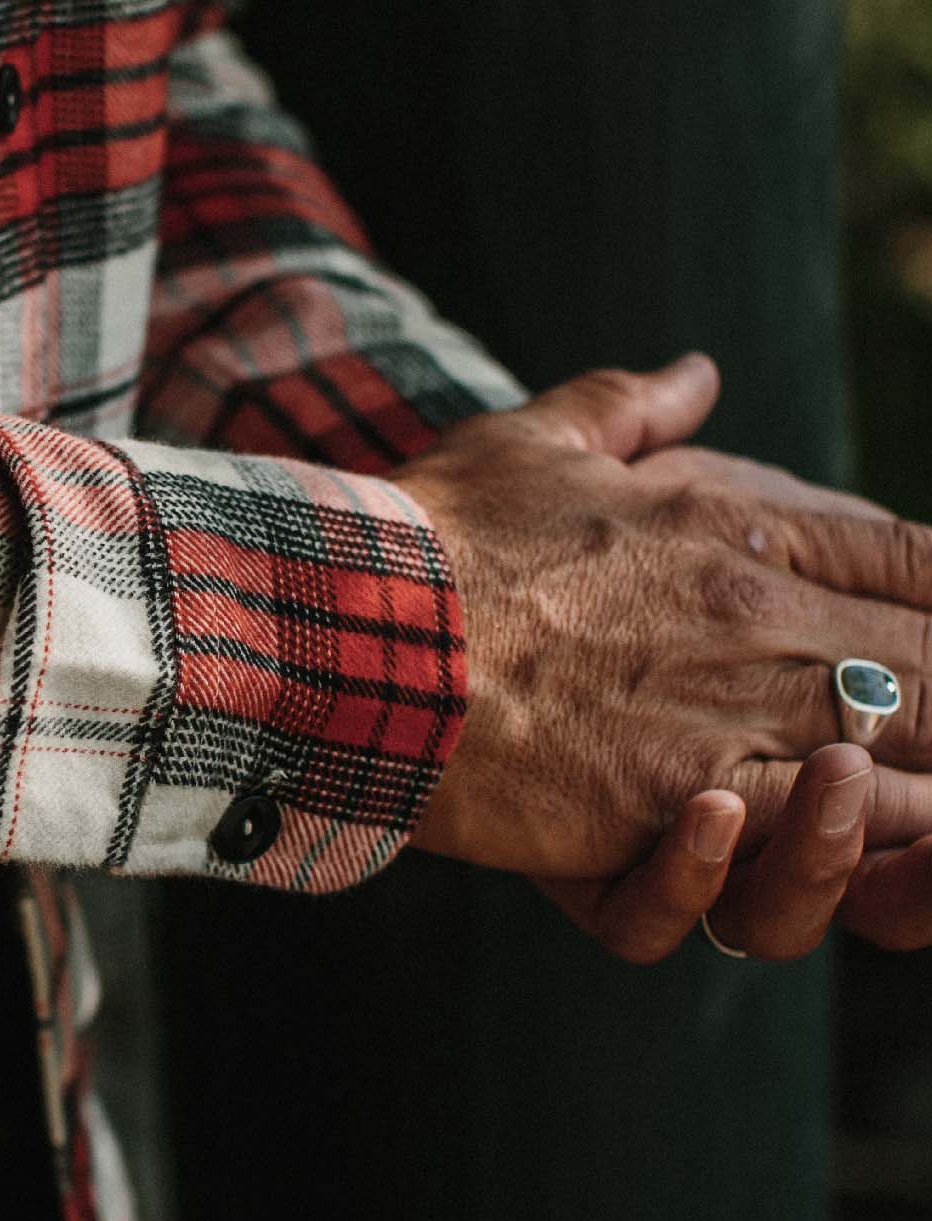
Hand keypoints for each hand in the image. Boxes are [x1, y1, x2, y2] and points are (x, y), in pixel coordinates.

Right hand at [392, 357, 931, 951]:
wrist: (348, 625)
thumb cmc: (428, 533)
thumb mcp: (526, 438)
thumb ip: (626, 402)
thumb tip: (700, 371)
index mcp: (735, 521)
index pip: (913, 554)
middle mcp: (758, 611)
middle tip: (931, 719)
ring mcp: (728, 710)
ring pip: (907, 760)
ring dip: (919, 791)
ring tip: (909, 804)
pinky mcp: (678, 799)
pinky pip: (818, 841)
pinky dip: (850, 849)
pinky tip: (843, 845)